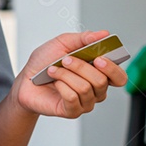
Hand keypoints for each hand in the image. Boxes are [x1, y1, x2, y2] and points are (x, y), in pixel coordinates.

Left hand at [14, 30, 128, 118]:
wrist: (25, 80)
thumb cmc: (45, 62)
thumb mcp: (63, 43)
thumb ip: (84, 38)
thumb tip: (104, 34)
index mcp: (98, 72)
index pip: (119, 77)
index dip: (113, 68)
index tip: (99, 58)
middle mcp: (96, 89)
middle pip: (102, 81)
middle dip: (81, 67)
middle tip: (67, 59)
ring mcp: (85, 102)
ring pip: (86, 88)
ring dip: (66, 75)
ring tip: (54, 69)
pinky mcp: (72, 111)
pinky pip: (73, 98)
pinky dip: (61, 85)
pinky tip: (54, 82)